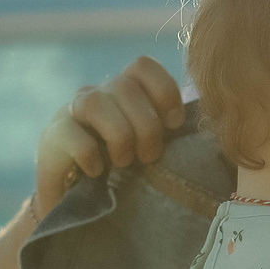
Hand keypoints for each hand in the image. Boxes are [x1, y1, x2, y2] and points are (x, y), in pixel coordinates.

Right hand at [35, 56, 186, 214]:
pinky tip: (98, 172)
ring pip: (95, 101)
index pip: (142, 66)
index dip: (163, 90)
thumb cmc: (124, 174)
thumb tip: (217, 130)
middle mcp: (98, 94)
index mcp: (125, 92)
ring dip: (118, 136)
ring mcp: (71, 113)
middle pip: (124, 86)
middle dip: (145, 126)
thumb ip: (173, 133)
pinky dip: (91, 155)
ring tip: (124, 163)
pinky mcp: (52, 137)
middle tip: (149, 157)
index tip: (173, 124)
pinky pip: (72, 134)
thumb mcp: (152, 148)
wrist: (77, 202)